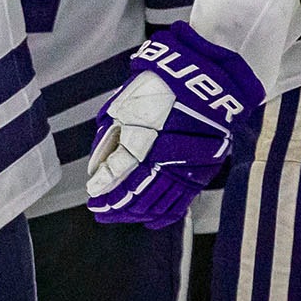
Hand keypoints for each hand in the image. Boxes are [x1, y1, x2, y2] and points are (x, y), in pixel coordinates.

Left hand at [85, 21, 262, 228]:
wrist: (206, 79)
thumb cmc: (161, 85)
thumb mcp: (125, 105)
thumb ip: (110, 139)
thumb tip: (98, 167)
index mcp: (144, 140)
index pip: (119, 178)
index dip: (105, 193)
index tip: (93, 200)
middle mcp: (166, 160)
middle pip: (137, 196)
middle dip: (117, 208)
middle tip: (101, 212)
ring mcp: (186, 168)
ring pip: (158, 204)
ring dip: (136, 213)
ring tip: (120, 215)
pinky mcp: (202, 172)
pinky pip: (181, 203)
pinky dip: (164, 215)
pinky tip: (150, 221)